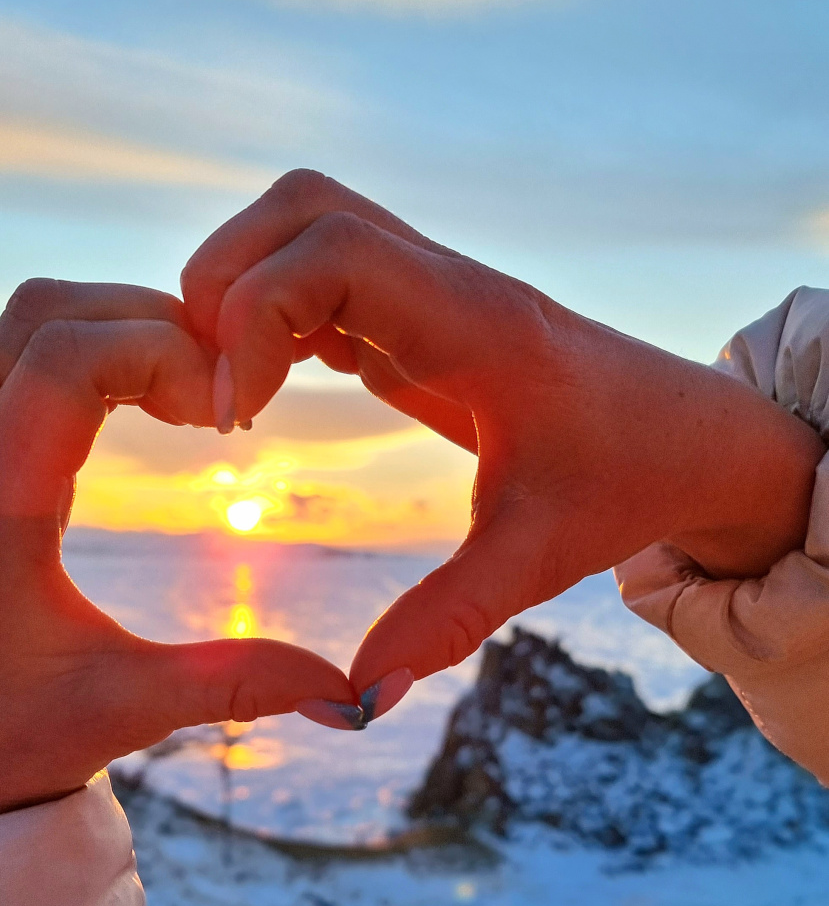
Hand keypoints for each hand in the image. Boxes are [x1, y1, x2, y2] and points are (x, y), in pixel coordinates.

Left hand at [0, 280, 354, 839]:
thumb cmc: (4, 746)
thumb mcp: (128, 713)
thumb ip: (237, 685)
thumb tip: (348, 692)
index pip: (69, 357)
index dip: (164, 354)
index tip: (227, 418)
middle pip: (45, 311)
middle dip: (149, 323)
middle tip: (222, 392)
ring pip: (31, 324)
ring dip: (122, 333)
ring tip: (197, 395)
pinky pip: (29, 363)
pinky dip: (100, 359)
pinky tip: (159, 411)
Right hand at [181, 171, 823, 693]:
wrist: (689, 438)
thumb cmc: (624, 482)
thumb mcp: (536, 561)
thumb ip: (447, 623)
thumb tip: (358, 697)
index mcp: (475, 325)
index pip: (334, 251)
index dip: (255, 314)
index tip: (240, 418)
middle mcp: (445, 286)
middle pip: (303, 208)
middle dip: (228, 284)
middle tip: (218, 399)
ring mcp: (428, 291)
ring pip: (305, 225)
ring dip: (244, 290)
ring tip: (233, 397)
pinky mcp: (415, 315)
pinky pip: (321, 275)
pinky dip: (271, 314)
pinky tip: (266, 395)